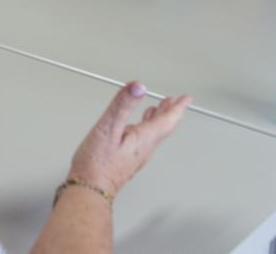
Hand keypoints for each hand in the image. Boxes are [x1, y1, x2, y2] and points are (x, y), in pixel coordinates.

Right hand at [68, 82, 190, 195]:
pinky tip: (135, 128)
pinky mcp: (127, 161)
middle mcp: (144, 148)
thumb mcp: (108, 128)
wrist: (89, 189)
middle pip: (163, 127)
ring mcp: (136, 156)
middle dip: (170, 112)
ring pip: (153, 134)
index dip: (178, 107)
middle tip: (177, 101)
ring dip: (158, 120)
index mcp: (144, 138)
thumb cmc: (97, 164)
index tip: (186, 98)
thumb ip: (122, 105)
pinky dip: (145, 128)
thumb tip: (137, 87)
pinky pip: (143, 141)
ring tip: (158, 110)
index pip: (168, 120)